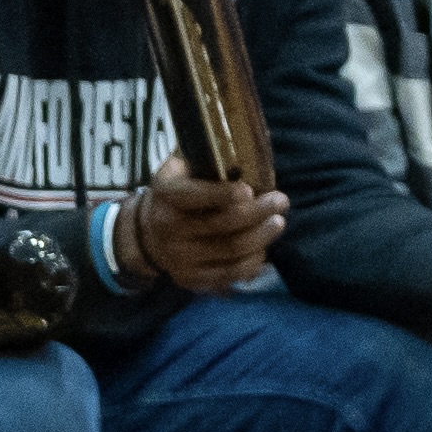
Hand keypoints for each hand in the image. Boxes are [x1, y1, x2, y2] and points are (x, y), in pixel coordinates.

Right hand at [130, 154, 289, 296]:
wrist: (150, 231)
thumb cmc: (182, 189)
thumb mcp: (185, 167)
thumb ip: (210, 160)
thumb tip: (252, 152)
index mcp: (166, 193)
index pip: (192, 195)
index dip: (220, 194)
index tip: (249, 190)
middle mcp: (167, 227)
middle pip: (220, 224)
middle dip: (257, 212)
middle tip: (281, 201)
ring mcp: (177, 257)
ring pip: (229, 250)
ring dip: (260, 237)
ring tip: (278, 222)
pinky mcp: (189, 278)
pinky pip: (227, 275)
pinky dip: (250, 264)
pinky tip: (262, 250)